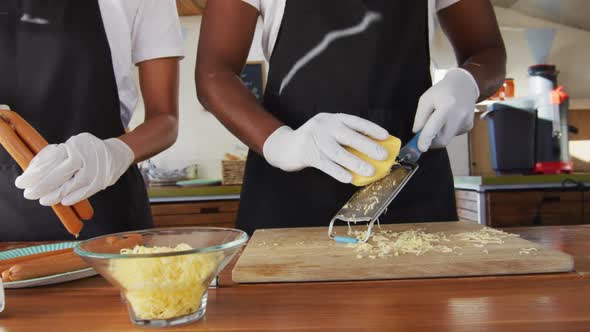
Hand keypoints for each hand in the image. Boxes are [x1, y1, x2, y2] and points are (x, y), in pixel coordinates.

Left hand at [15, 133, 134, 205]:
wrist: (117, 154)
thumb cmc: (89, 150)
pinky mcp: (99, 182)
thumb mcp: (72, 146)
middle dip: (40, 187)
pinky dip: (71, 198)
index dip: (33, 174)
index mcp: (73, 146)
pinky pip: (82, 193)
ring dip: (54, 196)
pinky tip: (62, 201)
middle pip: (57, 175)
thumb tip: (34, 171)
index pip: (49, 161)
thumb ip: (56, 156)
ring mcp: (92, 170)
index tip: (22, 182)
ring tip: (44, 200)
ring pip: (69, 187)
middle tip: (30, 194)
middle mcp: (83, 157)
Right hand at [263, 113, 388, 182]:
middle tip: (383, 156)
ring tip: (370, 170)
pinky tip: (348, 178)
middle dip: (368, 146)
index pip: (355, 121)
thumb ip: (346, 139)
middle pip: (349, 136)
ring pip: (338, 152)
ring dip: (355, 162)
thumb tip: (372, 151)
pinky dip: (338, 171)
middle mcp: (324, 125)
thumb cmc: (314, 142)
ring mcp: (314, 138)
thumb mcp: (329, 133)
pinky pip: (325, 164)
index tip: (386, 136)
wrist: (285, 146)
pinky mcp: (307, 152)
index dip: (371, 129)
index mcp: (332, 118)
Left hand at [412, 68, 479, 151]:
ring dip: (438, 135)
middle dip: (431, 142)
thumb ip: (420, 117)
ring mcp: (466, 122)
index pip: (435, 127)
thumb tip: (417, 133)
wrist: (464, 85)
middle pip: (442, 140)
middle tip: (424, 134)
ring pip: (447, 139)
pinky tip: (448, 119)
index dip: (426, 139)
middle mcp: (459, 116)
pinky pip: (452, 135)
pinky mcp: (468, 126)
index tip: (421, 148)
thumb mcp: (426, 99)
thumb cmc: (442, 91)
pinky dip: (446, 131)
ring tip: (439, 119)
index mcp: (447, 106)